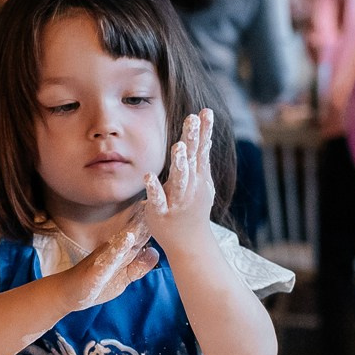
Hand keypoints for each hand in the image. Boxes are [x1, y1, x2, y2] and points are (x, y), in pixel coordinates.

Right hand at [57, 208, 158, 312]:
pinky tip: (128, 238)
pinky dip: (119, 248)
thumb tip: (155, 251)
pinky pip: (110, 257)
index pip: (141, 236)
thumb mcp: (125, 277)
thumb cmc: (98, 285)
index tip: (168, 207)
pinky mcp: (98, 268)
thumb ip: (139, 267)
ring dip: (135, 227)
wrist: (71, 293)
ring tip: (147, 212)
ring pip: (123, 240)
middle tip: (161, 198)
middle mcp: (115, 250)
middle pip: (134, 233)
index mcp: (123, 252)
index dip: (153, 223)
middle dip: (147, 219)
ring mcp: (106, 258)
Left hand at [143, 109, 216, 250]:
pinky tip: (148, 175)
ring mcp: (178, 200)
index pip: (202, 150)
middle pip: (193, 160)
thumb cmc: (194, 209)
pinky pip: (158, 199)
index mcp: (199, 177)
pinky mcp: (162, 213)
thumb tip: (205, 130)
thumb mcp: (201, 182)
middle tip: (192, 119)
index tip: (205, 111)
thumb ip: (200, 157)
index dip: (204, 131)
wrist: (191, 243)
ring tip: (178, 146)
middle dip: (193, 140)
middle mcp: (191, 186)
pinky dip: (154, 188)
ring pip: (179, 179)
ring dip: (180, 163)